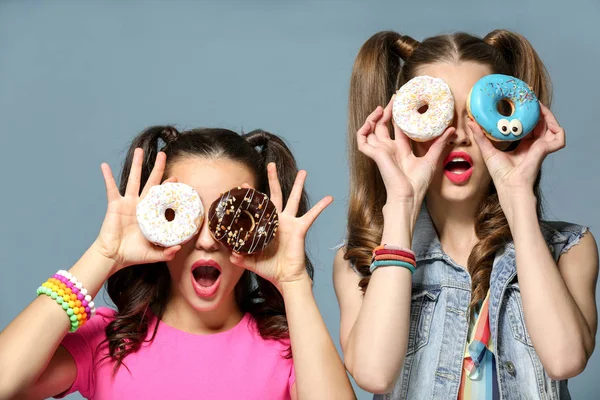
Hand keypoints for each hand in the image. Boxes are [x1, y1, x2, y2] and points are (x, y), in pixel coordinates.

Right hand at [94, 148, 180, 270]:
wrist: (114, 256)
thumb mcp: (154, 254)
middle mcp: (141, 205)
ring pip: (133, 179)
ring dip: (136, 165)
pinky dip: (107, 176)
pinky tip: (104, 165)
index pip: (162, 196)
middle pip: (151, 181)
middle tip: (164, 154)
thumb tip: (180, 248)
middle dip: (158, 168)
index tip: (176, 178)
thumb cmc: (133, 254)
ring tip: (139, 151)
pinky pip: (111, 188)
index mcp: (151, 214)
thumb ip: (167, 252)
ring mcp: (128, 203)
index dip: (169, 187)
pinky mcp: (115, 205)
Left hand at [230, 163, 332, 291]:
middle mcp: (278, 220)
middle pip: (276, 194)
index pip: (257, 206)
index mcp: (266, 225)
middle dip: (273, 179)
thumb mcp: (251, 262)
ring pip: (294, 199)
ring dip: (298, 184)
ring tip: (303, 171)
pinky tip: (329, 198)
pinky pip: (312, 215)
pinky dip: (320, 206)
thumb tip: (231, 255)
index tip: (240, 185)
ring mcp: (290, 223)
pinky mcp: (300, 229)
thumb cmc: (271, 269)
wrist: (286, 278)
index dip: (250, 196)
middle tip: (271, 164)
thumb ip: (241, 257)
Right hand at [357, 97, 453, 203]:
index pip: (397, 128)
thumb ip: (439, 144)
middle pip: (383, 125)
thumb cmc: (418, 184)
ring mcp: (381, 151)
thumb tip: (451, 130)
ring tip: (381, 108)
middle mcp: (389, 149)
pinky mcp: (375, 155)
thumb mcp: (432, 159)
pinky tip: (370, 122)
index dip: (399, 115)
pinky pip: (362, 141)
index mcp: (401, 150)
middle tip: (394, 99)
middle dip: (387, 111)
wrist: (409, 196)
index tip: (403, 101)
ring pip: (370, 131)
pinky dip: (362, 131)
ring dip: (373, 118)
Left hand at [469, 103, 565, 194]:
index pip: (529, 126)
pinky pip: (559, 137)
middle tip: (529, 98)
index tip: (521, 103)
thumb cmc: (500, 174)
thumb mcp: (488, 150)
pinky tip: (547, 120)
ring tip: (537, 105)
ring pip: (552, 126)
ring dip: (547, 114)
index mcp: (524, 145)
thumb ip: (480, 136)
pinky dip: (557, 128)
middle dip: (537, 110)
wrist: (509, 185)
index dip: (527, 114)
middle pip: (541, 123)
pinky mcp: (545, 150)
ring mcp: (542, 147)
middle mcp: (534, 145)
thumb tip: (470, 121)